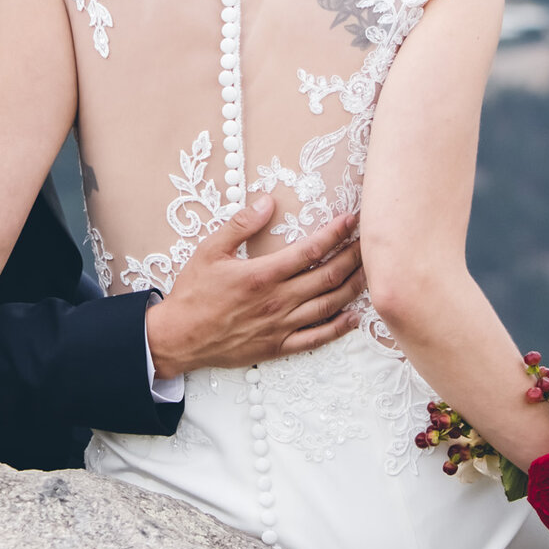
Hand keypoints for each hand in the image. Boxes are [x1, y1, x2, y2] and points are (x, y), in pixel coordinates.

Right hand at [144, 197, 363, 379]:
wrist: (179, 337)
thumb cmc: (193, 293)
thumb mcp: (209, 250)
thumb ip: (240, 225)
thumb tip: (267, 202)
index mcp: (262, 274)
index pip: (311, 250)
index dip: (335, 234)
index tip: (351, 221)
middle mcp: (278, 301)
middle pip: (328, 276)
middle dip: (352, 257)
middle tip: (369, 243)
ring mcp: (281, 326)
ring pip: (329, 305)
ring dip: (353, 288)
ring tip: (369, 272)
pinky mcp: (279, 346)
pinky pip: (317, 338)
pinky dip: (339, 328)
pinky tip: (354, 317)